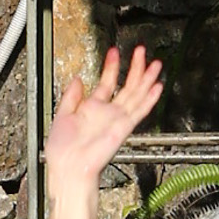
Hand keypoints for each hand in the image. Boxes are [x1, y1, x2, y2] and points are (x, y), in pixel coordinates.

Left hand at [44, 45, 162, 197]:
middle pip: (127, 86)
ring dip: (146, 78)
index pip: (107, 82)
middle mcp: (107, 113)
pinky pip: (139, 111)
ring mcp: (117, 120)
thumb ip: (71, 96)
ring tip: (155, 63)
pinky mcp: (123, 128)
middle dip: (135, 67)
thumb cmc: (63, 149)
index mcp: (92, 109)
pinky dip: (149, 99)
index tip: (114, 52)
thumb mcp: (61, 115)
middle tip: (141, 51)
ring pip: (137, 94)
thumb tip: (78, 79)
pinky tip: (157, 87)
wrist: (69, 167)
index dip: (111, 66)